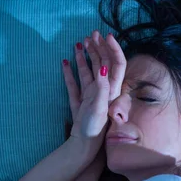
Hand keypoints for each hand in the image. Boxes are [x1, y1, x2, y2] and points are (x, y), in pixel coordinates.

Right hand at [62, 30, 126, 158]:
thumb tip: (102, 68)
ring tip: (78, 43)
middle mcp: (103, 90)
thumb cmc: (94, 129)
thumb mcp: (99, 108)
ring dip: (84, 57)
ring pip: (88, 71)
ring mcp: (90, 95)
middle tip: (90, 34)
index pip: (116, 64)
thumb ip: (101, 89)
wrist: (83, 146)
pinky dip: (70, 72)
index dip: (113, 49)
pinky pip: (74, 83)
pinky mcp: (79, 101)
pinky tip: (64, 62)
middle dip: (98, 48)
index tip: (105, 36)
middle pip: (102, 64)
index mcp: (111, 90)